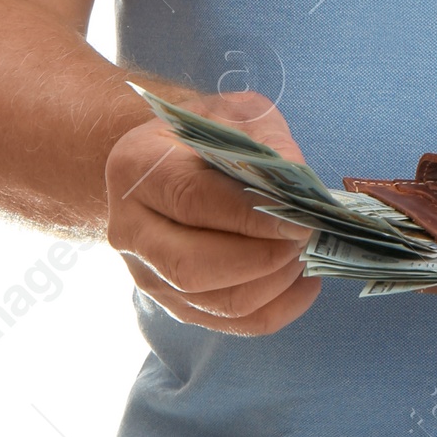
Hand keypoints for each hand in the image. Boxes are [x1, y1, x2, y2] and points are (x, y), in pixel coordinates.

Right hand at [105, 88, 320, 335]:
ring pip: (213, 301)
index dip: (248, 216)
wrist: (161, 162)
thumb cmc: (202, 133)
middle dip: (261, 258)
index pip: (191, 200)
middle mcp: (130, 229)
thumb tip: (299, 184)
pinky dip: (276, 308)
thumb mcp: (232, 114)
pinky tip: (303, 281)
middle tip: (306, 237)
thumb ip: (265, 141)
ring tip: (306, 254)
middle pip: (192, 266)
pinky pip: (230, 323)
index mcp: (136, 169)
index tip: (298, 220)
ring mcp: (147, 274)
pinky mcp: (173, 303)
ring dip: (272, 284)